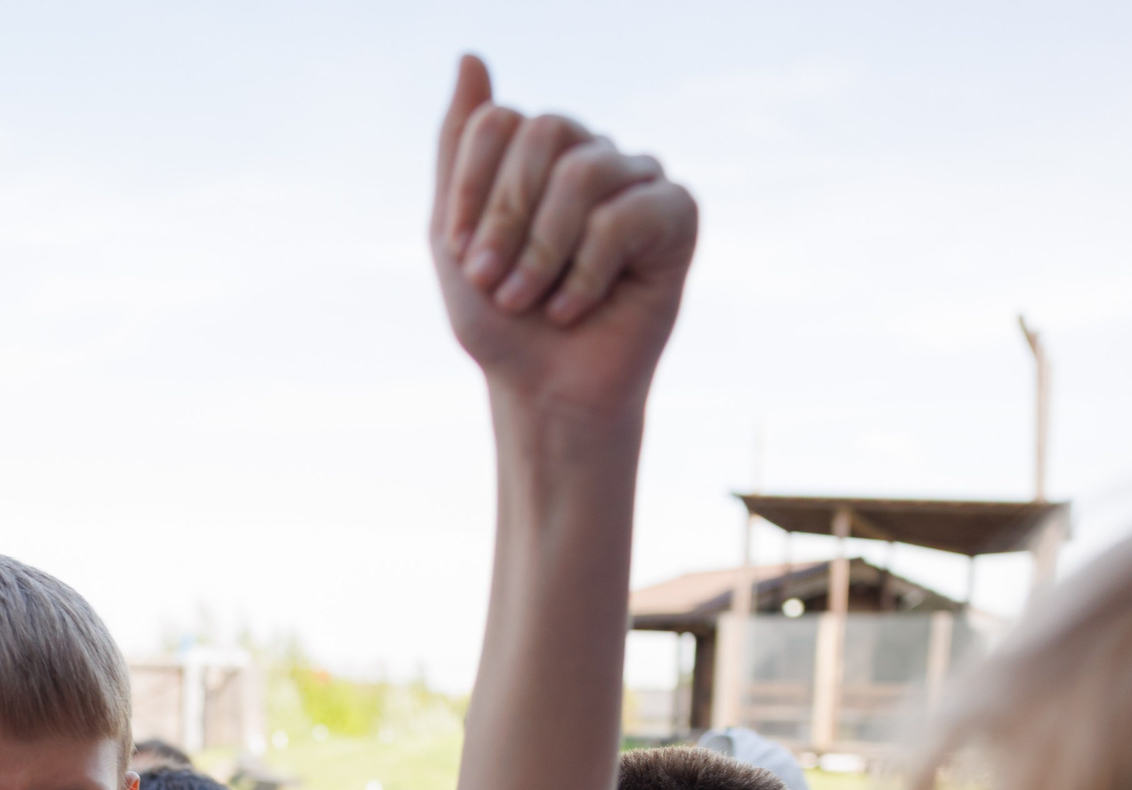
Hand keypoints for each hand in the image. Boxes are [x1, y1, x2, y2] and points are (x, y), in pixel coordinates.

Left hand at [431, 56, 695, 415]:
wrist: (546, 391)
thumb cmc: (502, 322)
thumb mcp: (455, 236)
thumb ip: (458, 148)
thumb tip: (470, 56)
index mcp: (538, 153)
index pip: (498, 121)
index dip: (472, 189)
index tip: (461, 256)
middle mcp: (591, 153)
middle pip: (544, 134)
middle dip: (507, 217)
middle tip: (495, 283)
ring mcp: (637, 180)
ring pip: (583, 173)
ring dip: (543, 249)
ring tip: (530, 300)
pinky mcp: (677, 216)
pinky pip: (626, 216)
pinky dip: (587, 270)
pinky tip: (575, 307)